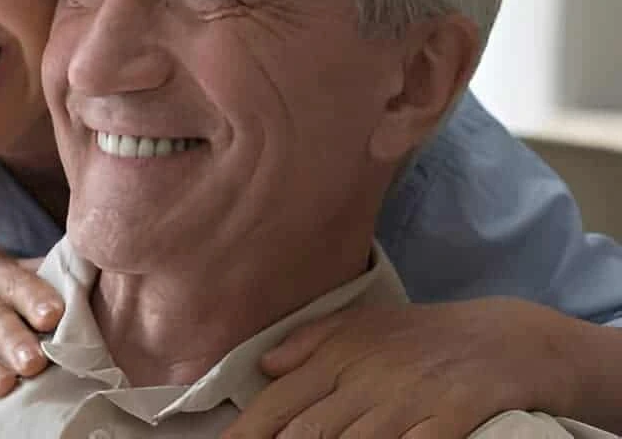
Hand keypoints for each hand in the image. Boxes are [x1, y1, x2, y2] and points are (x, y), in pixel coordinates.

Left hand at [224, 298, 578, 437]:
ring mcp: (411, 401)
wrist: (510, 339)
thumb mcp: (363, 326)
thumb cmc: (425, 337)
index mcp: (339, 356)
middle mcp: (367, 379)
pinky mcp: (453, 418)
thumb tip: (265, 366)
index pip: (278, 403)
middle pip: (308, 432)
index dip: (246, 433)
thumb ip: (310, 342)